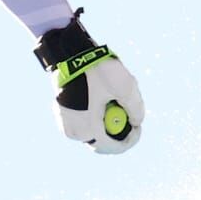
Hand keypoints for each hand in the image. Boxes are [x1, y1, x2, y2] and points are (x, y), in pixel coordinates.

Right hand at [32, 12, 143, 153]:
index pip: (113, 147)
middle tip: (127, 115)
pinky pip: (84, 123)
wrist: (69, 53)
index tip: (138, 127)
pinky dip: (94, 115)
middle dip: (117, 130)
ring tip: (111, 99)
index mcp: (89, 129)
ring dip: (106, 121)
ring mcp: (66, 124)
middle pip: (103, 142)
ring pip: (94, 132)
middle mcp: (75, 132)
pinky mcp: (62, 115)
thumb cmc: (96, 69)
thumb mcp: (125, 85)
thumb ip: (136, 107)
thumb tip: (136, 121)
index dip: (130, 140)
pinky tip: (96, 96)